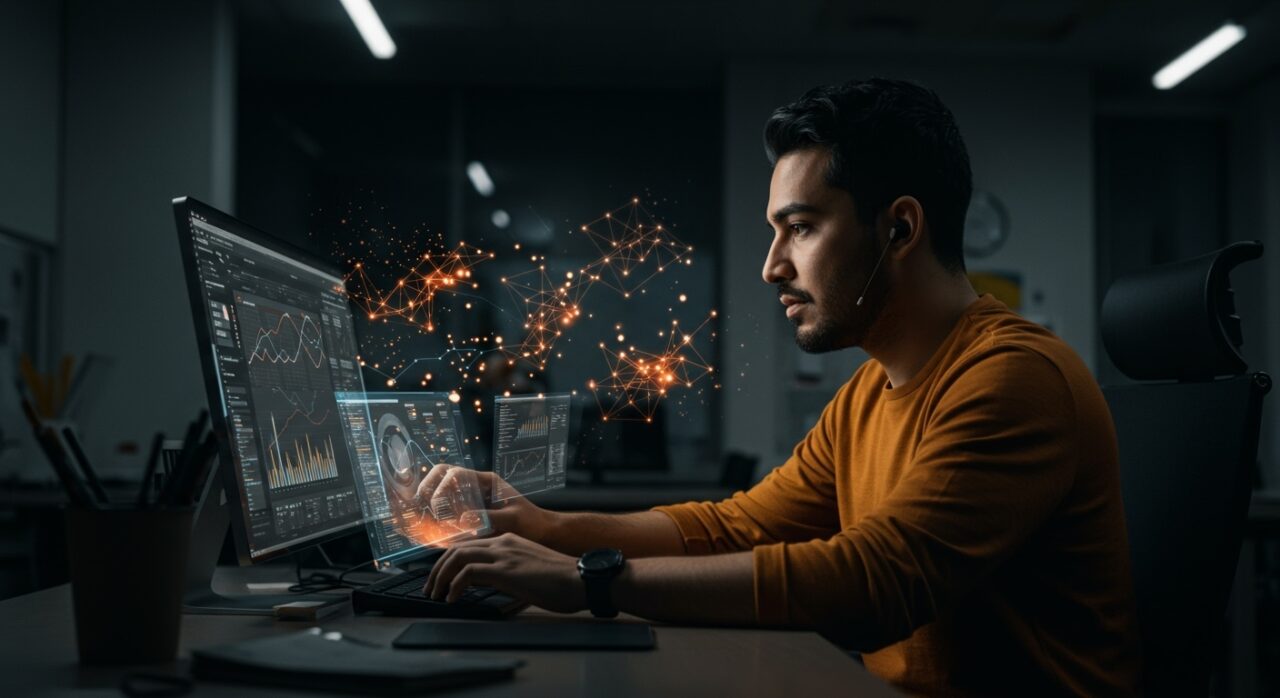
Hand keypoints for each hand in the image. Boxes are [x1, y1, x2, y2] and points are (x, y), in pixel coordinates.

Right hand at [415, 463, 554, 540]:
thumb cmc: (531, 524)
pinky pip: (443, 514)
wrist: (542, 535)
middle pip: (439, 478)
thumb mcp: (513, 520)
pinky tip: (426, 533)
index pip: (454, 474)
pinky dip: (432, 521)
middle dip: (425, 490)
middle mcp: (474, 488)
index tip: (437, 505)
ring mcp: (468, 501)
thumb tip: (463, 520)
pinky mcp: (466, 517)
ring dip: (426, 505)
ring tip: (418, 521)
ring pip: (438, 494)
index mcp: (486, 482)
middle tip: (418, 509)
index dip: (440, 486)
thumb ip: (490, 518)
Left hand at [424, 532, 585, 611]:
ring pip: (457, 557)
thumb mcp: (530, 572)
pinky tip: (452, 599)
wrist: (580, 579)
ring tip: (435, 594)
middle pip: (457, 548)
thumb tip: (495, 591)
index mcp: (509, 541)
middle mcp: (503, 542)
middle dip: (438, 569)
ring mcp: (504, 554)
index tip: (441, 576)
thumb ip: (510, 575)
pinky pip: (468, 573)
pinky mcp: (505, 570)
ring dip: (441, 577)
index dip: (450, 560)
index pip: (469, 544)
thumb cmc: (562, 581)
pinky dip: (455, 586)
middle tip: (431, 587)